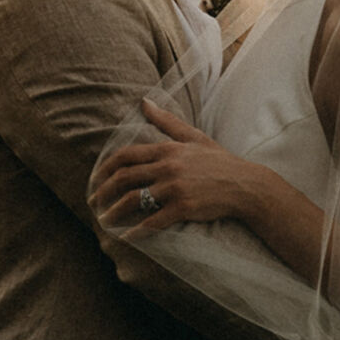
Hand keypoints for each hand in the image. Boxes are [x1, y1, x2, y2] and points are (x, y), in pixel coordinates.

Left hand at [95, 102, 256, 236]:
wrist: (246, 186)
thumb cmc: (220, 161)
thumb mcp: (193, 137)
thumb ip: (167, 121)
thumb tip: (144, 102)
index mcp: (167, 149)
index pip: (125, 156)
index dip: (104, 169)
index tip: (95, 180)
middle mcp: (168, 167)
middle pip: (124, 178)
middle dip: (103, 192)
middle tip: (94, 203)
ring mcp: (175, 188)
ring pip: (134, 200)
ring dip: (114, 212)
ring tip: (104, 221)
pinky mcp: (184, 208)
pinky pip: (153, 221)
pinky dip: (137, 231)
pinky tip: (127, 237)